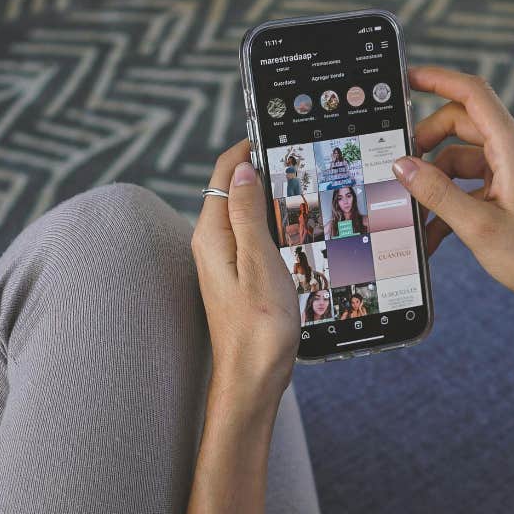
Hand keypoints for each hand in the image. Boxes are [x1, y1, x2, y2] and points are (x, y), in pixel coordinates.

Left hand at [192, 139, 299, 410]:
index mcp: (212, 236)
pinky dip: (272, 227)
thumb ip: (248, 213)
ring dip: (269, 200)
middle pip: (234, 191)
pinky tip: (295, 233)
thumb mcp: (259, 263)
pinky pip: (253, 240)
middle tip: (298, 159)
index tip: (276, 132)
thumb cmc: (259, 330)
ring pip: (245, 216)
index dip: (249, 148)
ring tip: (301, 189)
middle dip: (262, 170)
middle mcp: (212, 246)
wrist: (253, 381)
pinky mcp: (238, 281)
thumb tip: (242, 169)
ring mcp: (225, 264)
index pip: (224, 173)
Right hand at [394, 65, 513, 344]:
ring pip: (463, 158)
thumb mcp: (477, 227)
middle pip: (462, 125)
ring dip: (437, 184)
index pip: (473, 94)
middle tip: (402, 172)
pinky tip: (436, 232)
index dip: (438, 79)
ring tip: (417, 217)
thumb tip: (403, 166)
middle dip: (428, 146)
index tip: (408, 78)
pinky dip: (454, 200)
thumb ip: (436, 193)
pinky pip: (475, 182)